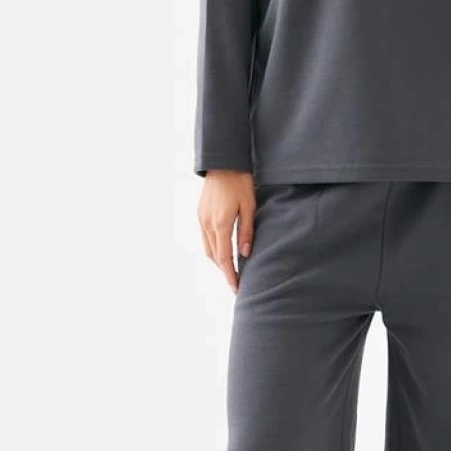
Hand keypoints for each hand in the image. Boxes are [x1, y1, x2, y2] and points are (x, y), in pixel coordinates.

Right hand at [198, 170, 256, 295]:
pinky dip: (213, 249)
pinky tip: (223, 252)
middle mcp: (207, 223)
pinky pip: (205, 238)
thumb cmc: (240, 182)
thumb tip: (245, 254)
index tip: (236, 288)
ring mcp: (201, 219)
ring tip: (231, 271)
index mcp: (221, 223)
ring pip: (207, 248)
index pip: (224, 257)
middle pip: (214, 256)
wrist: (223, 162)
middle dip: (224, 271)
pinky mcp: (200, 214)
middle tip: (236, 283)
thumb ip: (247, 231)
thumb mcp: (249, 206)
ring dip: (218, 262)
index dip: (230, 275)